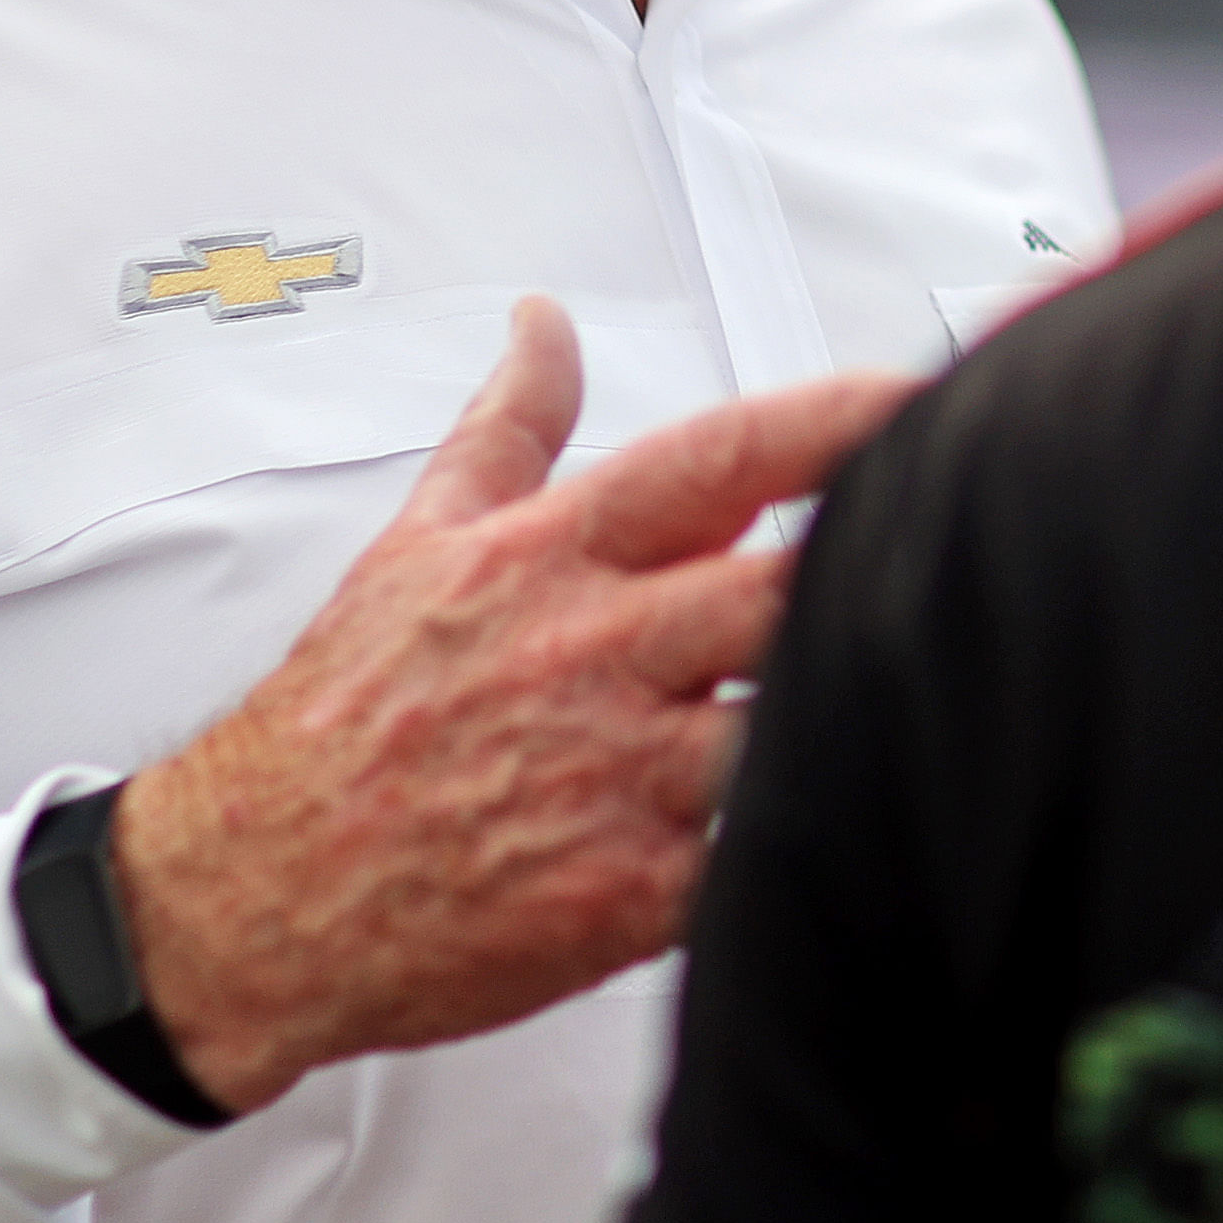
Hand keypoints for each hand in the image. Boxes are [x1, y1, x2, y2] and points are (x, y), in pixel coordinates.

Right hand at [107, 297, 913, 1114]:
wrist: (247, 895)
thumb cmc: (339, 723)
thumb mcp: (417, 542)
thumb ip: (509, 428)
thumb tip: (546, 326)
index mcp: (550, 557)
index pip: (722, 458)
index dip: (840, 422)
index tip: (928, 398)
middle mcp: (589, 651)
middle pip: (786, 589)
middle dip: (880, 572)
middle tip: (975, 553)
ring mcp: (611, 775)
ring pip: (790, 722)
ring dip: (859, 709)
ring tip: (942, 700)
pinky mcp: (622, 896)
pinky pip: (755, 860)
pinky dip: (812, 839)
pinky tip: (865, 826)